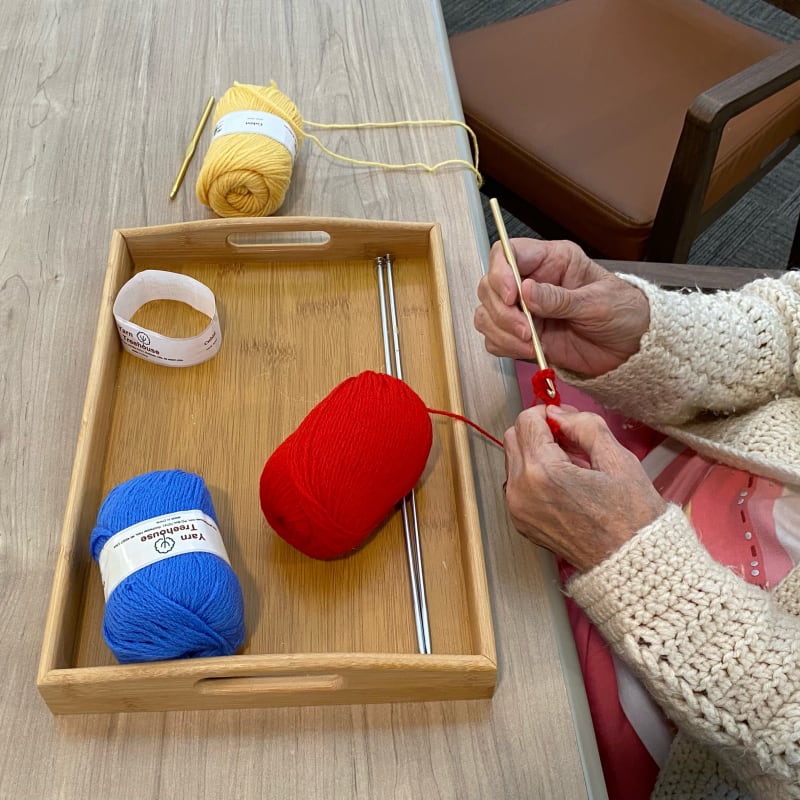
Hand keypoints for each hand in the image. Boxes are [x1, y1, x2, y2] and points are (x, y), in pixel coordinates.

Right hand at [475, 239, 650, 375]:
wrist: (630, 347)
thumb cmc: (622, 313)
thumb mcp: (595, 301)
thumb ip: (558, 298)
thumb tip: (526, 290)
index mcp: (551, 260)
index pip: (507, 253)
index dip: (500, 272)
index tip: (511, 296)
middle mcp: (532, 281)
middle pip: (490, 285)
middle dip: (502, 311)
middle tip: (526, 329)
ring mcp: (524, 310)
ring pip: (487, 313)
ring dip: (501, 331)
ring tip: (529, 342)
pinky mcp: (522, 335)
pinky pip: (495, 338)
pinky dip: (504, 346)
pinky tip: (527, 350)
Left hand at [503, 405, 665, 571]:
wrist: (630, 564)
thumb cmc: (631, 517)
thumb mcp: (617, 459)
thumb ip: (584, 426)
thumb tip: (559, 413)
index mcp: (542, 472)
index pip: (527, 420)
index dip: (548, 414)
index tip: (567, 422)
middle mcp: (522, 491)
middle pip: (513, 437)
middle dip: (539, 432)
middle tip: (571, 443)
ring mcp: (518, 509)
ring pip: (513, 459)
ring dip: (536, 453)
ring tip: (572, 467)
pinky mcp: (521, 522)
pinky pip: (517, 483)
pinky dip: (534, 476)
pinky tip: (565, 485)